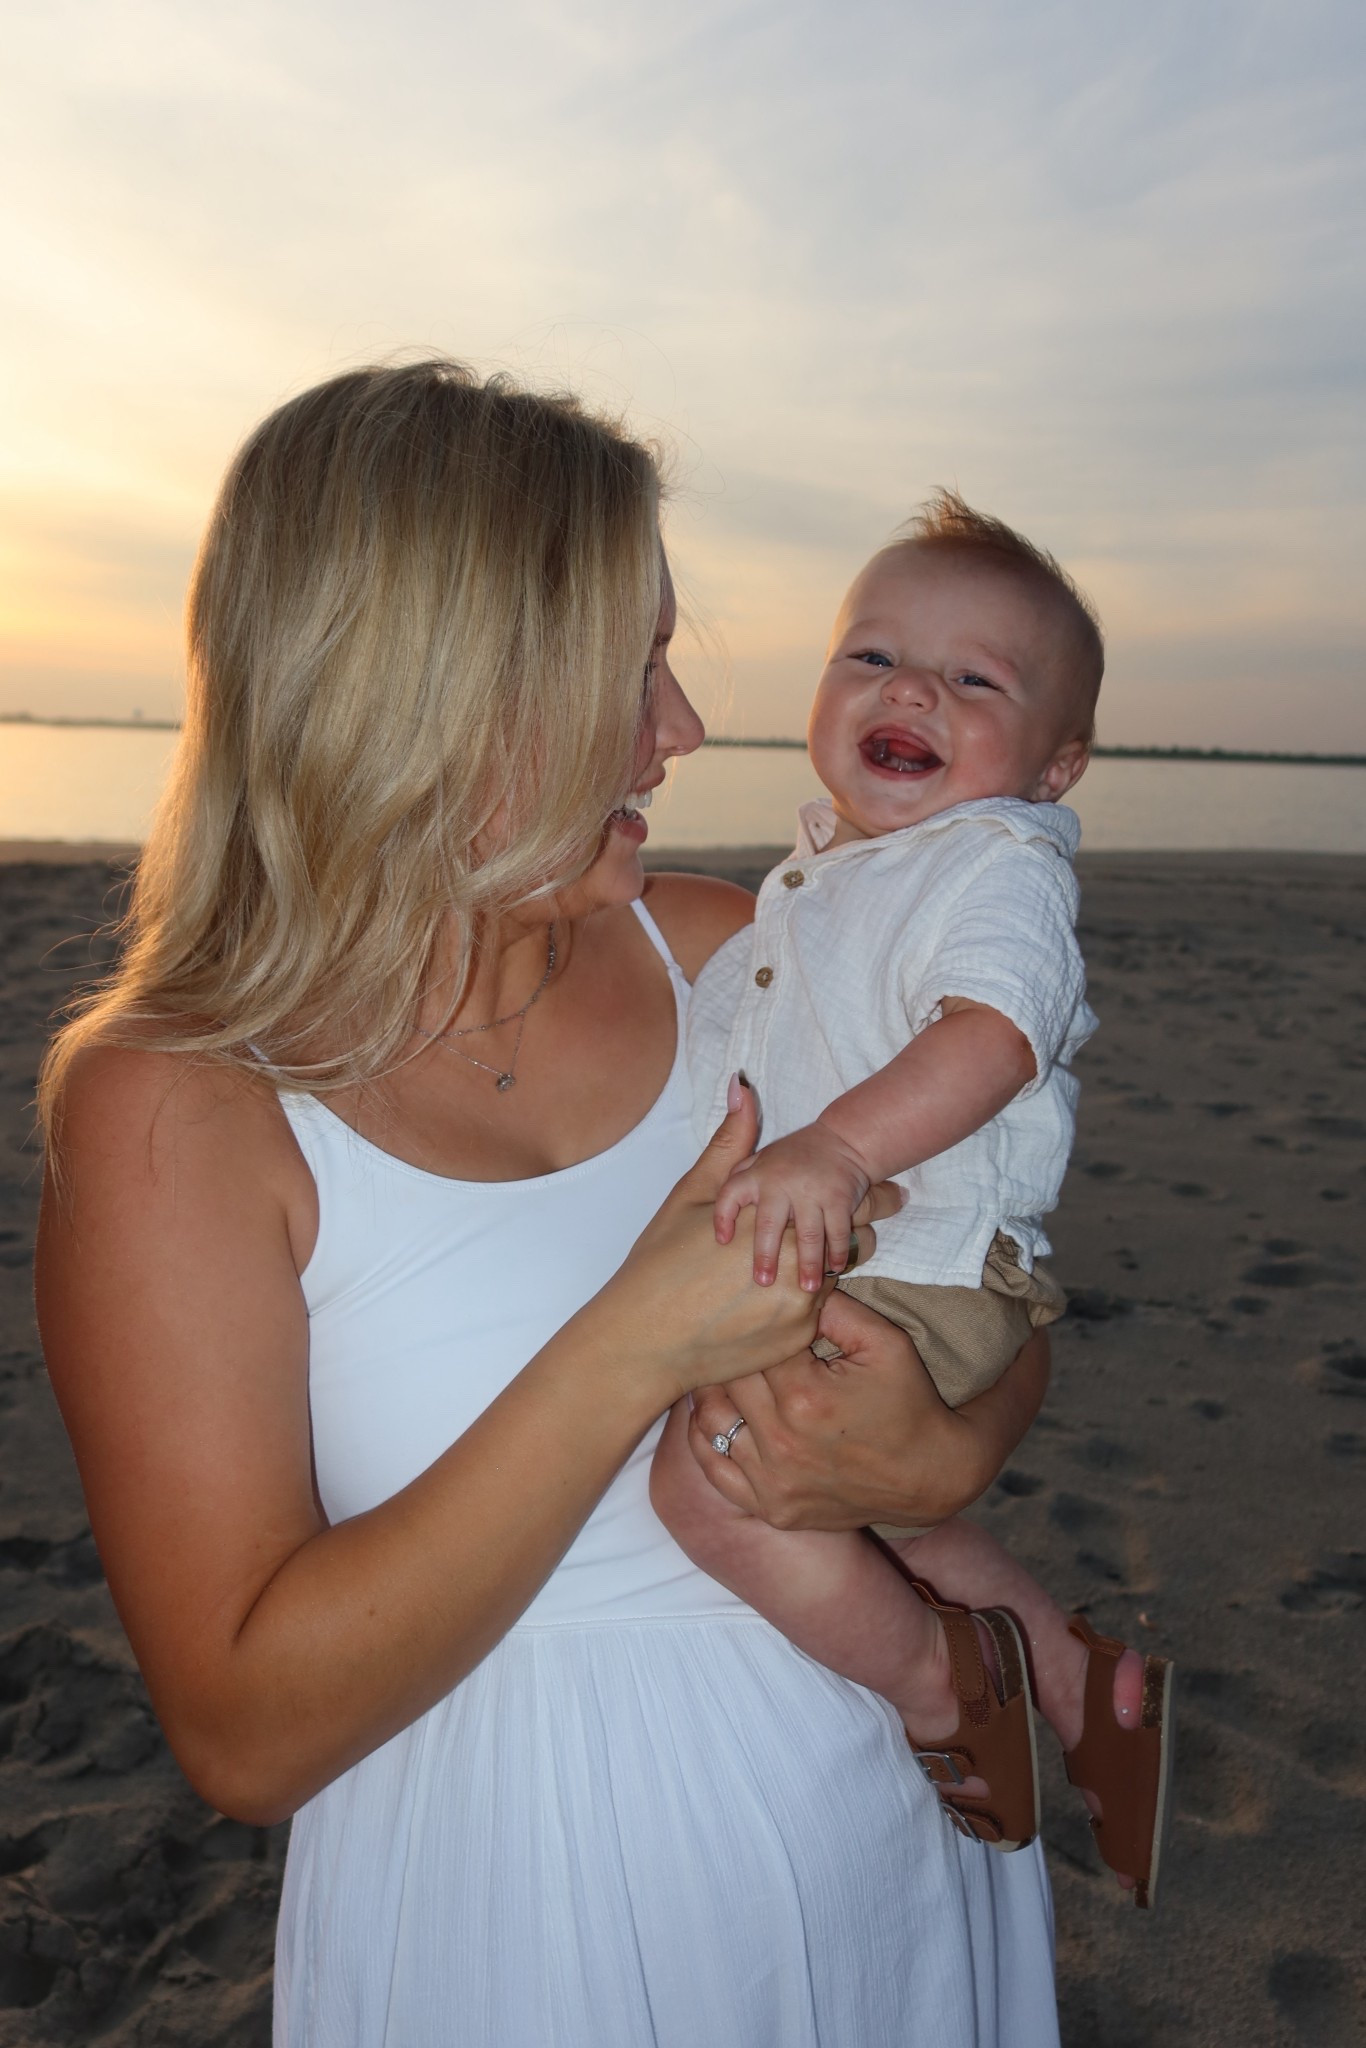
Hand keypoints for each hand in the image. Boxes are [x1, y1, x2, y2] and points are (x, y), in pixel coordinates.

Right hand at [597, 1082, 875, 1405]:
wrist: (645, 1339)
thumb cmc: (660, 1263)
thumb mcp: (692, 1195)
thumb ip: (729, 1144)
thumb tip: (743, 1085)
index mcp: (773, 1217)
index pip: (846, 1197)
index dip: (866, 1188)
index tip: (881, 1183)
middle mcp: (795, 1259)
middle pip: (855, 1236)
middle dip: (865, 1220)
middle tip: (887, 1207)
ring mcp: (800, 1304)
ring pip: (840, 1273)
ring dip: (838, 1259)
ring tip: (834, 1250)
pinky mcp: (797, 1338)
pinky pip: (820, 1309)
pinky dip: (812, 1295)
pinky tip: (792, 1289)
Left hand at [690, 1290, 1050, 1529]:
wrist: (930, 1474)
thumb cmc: (908, 1400)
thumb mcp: (885, 1341)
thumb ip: (834, 1307)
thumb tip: (789, 1282)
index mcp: (805, 1395)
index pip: (753, 1345)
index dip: (755, 1327)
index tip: (757, 1318)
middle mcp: (781, 1441)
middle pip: (726, 1379)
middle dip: (731, 1356)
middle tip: (727, 1337)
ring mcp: (773, 1481)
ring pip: (709, 1421)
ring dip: (709, 1391)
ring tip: (714, 1369)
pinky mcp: (771, 1508)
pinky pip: (714, 1470)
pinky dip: (704, 1439)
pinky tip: (713, 1413)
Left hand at [712, 1120, 873, 1292]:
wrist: (842, 1140)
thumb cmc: (795, 1156)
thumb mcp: (761, 1159)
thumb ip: (739, 1179)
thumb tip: (714, 1206)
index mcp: (757, 1174)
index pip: (730, 1194)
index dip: (723, 1217)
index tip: (721, 1242)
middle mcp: (781, 1182)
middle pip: (769, 1224)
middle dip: (765, 1255)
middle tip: (763, 1283)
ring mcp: (812, 1191)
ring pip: (808, 1235)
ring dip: (809, 1264)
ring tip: (806, 1288)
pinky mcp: (839, 1199)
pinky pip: (838, 1231)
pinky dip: (837, 1252)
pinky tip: (835, 1270)